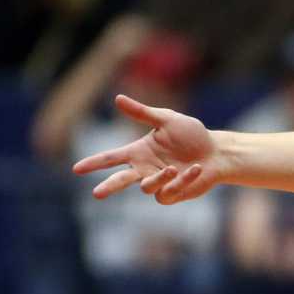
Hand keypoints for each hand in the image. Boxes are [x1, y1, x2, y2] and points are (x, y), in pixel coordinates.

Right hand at [72, 94, 218, 203]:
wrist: (217, 152)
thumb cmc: (193, 135)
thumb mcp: (167, 119)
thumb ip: (142, 113)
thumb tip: (118, 98)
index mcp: (138, 151)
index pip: (111, 158)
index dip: (94, 163)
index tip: (76, 169)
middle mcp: (145, 168)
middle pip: (121, 180)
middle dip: (109, 186)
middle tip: (96, 194)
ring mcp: (159, 182)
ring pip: (147, 187)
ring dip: (160, 178)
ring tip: (176, 167)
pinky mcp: (173, 193)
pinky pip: (168, 192)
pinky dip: (181, 181)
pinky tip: (196, 169)